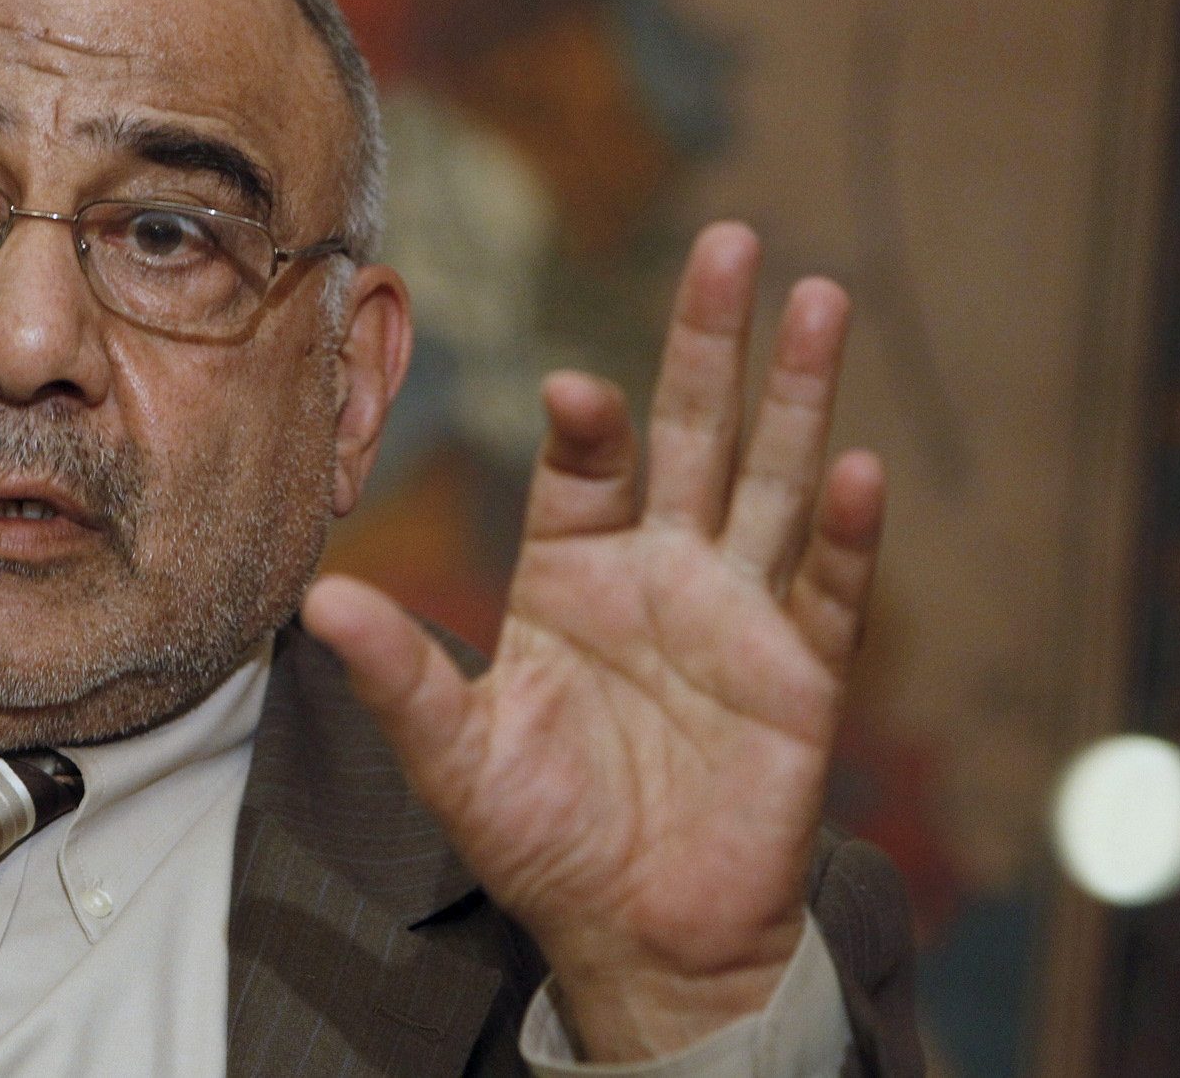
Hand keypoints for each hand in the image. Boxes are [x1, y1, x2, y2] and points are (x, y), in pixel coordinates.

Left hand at [303, 222, 884, 1061]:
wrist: (633, 936)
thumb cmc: (540, 837)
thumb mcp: (456, 755)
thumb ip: (400, 676)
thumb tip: (320, 599)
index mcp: (574, 572)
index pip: (586, 465)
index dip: (585, 421)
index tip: (572, 388)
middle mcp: (661, 572)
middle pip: (693, 433)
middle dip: (710, 341)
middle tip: (732, 243)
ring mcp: (736, 615)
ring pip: (774, 481)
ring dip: (799, 396)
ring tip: (820, 299)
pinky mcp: (800, 677)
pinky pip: (826, 593)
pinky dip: (846, 535)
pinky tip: (859, 470)